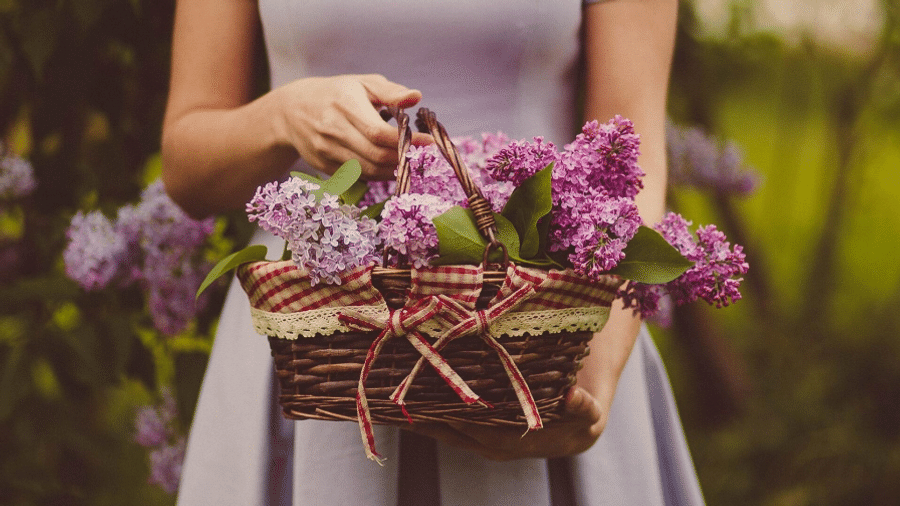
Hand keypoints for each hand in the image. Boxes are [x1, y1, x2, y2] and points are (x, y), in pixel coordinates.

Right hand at [272, 74, 432, 179]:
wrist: (291, 111)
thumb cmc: (336, 93)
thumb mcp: (362, 84)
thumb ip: (390, 91)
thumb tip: (416, 97)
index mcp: (345, 105)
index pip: (379, 132)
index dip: (406, 141)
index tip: (427, 141)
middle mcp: (333, 129)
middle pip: (375, 155)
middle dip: (402, 158)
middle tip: (418, 154)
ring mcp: (326, 150)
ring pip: (368, 170)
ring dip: (392, 169)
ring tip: (406, 160)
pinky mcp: (323, 166)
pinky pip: (358, 176)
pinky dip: (377, 174)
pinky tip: (388, 166)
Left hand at [404, 386, 606, 460]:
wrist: (580, 421)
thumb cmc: (584, 415)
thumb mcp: (590, 413)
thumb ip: (584, 407)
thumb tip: (574, 397)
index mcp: (515, 443)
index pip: (478, 430)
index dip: (454, 419)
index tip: (428, 404)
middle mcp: (494, 445)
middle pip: (452, 432)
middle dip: (424, 417)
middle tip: (395, 398)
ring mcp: (484, 439)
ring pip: (446, 429)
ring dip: (420, 417)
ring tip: (390, 399)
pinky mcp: (478, 430)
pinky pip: (448, 423)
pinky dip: (428, 413)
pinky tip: (408, 398)